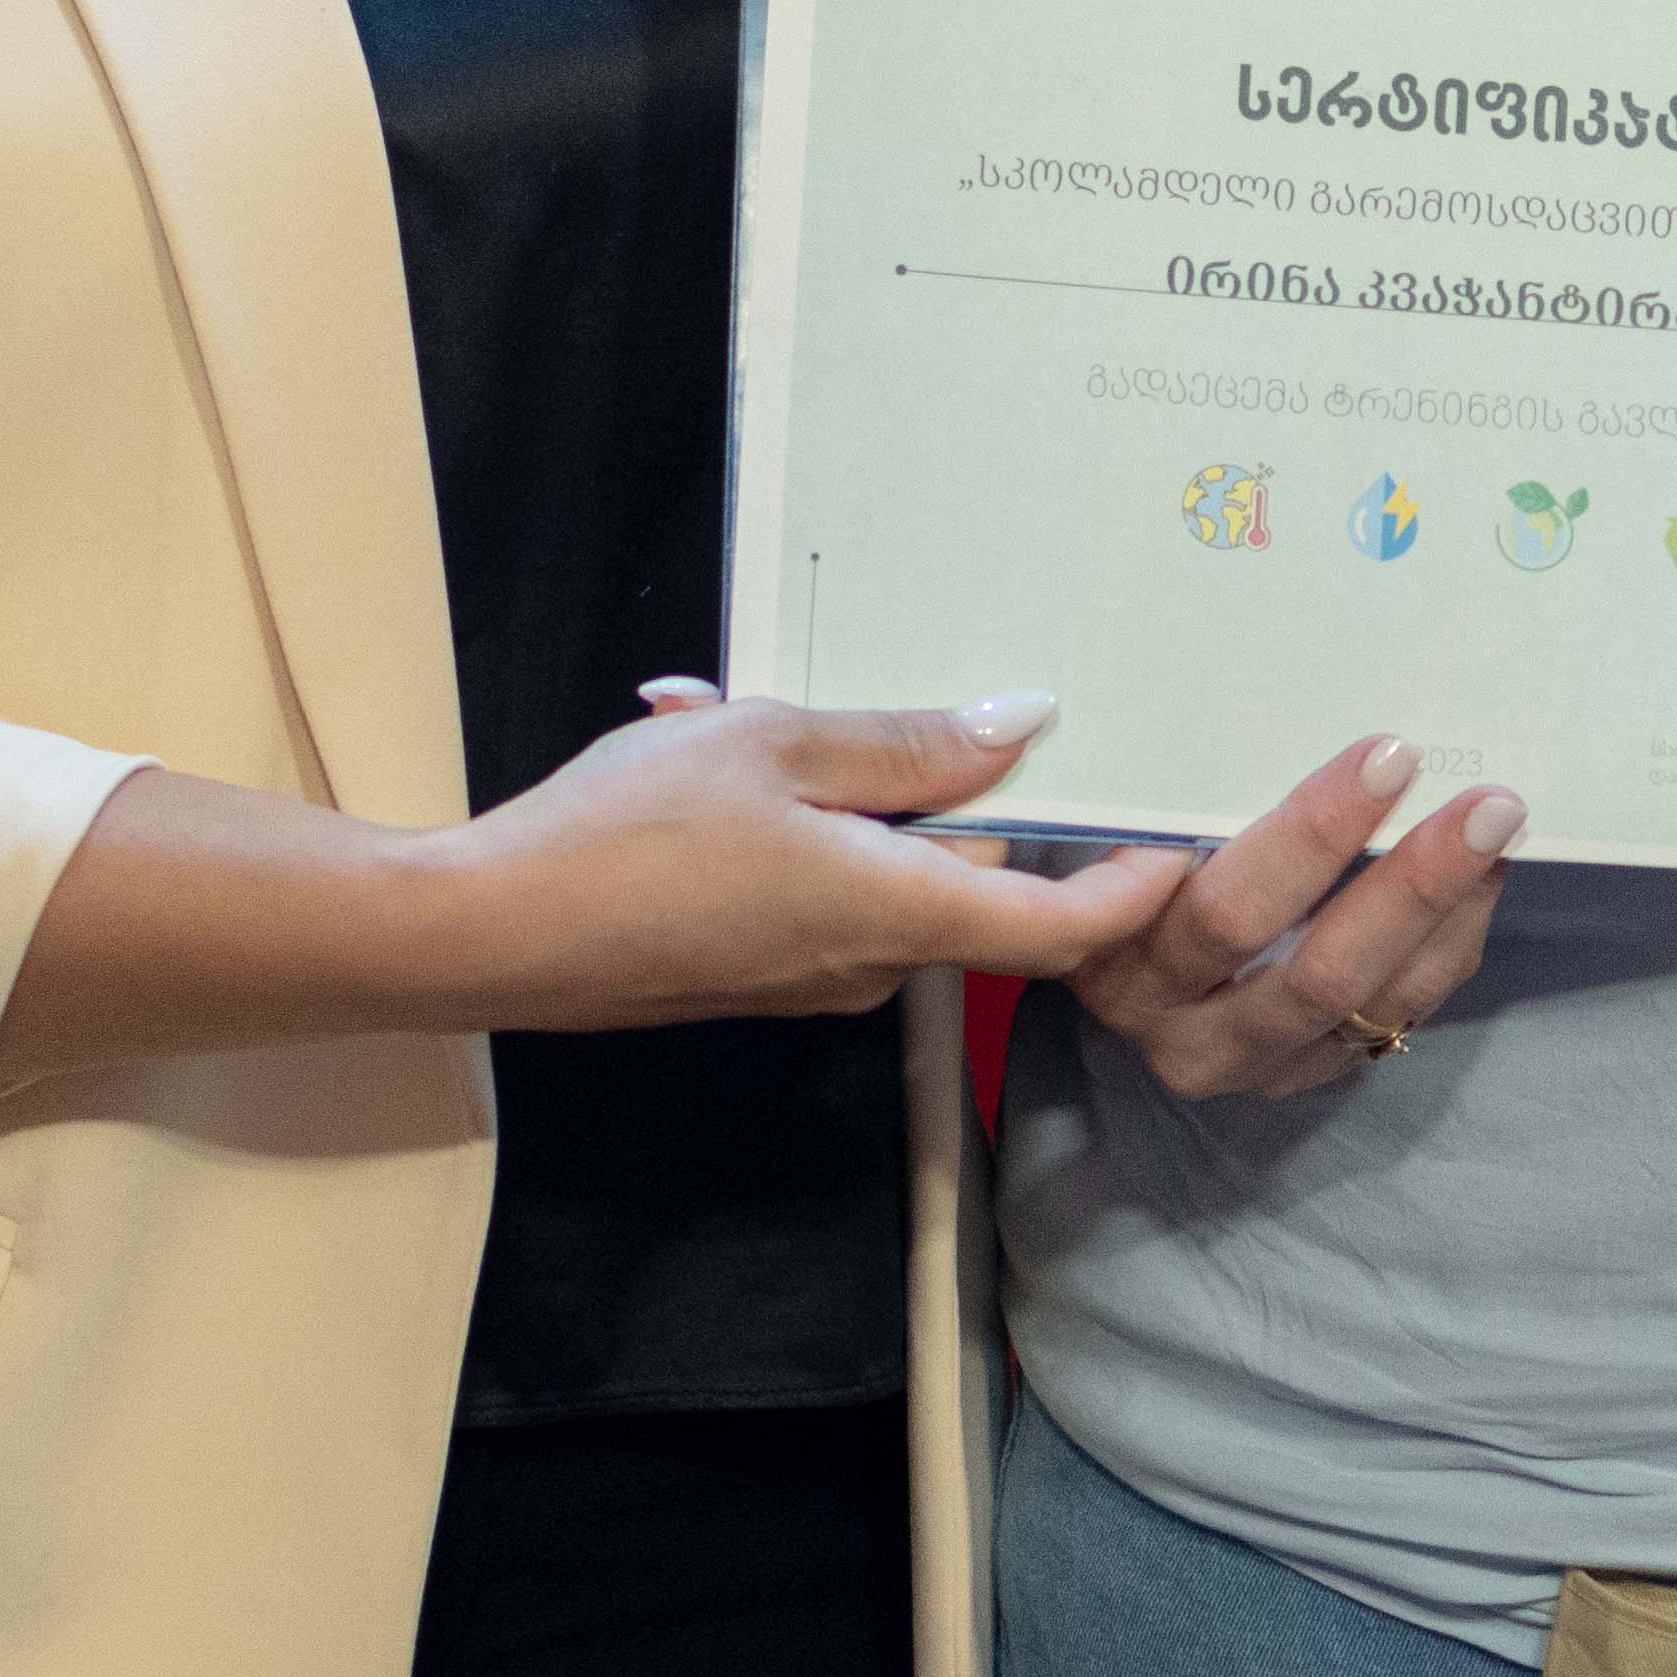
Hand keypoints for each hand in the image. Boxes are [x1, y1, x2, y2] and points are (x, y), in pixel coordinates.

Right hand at [437, 691, 1183, 1030]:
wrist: (489, 932)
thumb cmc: (628, 831)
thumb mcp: (773, 744)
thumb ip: (907, 742)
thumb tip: (1025, 725)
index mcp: (892, 911)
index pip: (1060, 933)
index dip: (1135, 894)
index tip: (1188, 838)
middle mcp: (869, 967)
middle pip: (976, 889)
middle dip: (973, 797)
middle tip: (966, 696)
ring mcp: (810, 981)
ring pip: (894, 882)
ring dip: (873, 801)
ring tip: (793, 712)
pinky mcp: (757, 975)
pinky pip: (829, 894)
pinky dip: (816, 830)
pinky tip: (731, 761)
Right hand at [1058, 730, 1526, 1100]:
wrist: (1131, 971)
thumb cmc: (1128, 869)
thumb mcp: (1127, 835)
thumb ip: (1184, 804)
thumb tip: (1303, 711)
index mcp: (1122, 961)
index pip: (1222, 908)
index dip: (1311, 838)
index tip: (1387, 758)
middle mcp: (1183, 1032)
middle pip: (1315, 968)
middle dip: (1409, 881)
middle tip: (1483, 803)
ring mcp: (1253, 1063)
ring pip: (1370, 999)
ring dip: (1445, 910)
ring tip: (1498, 828)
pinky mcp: (1308, 1073)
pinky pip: (1397, 1016)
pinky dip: (1446, 943)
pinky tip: (1481, 877)